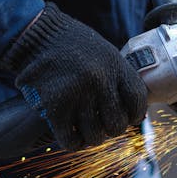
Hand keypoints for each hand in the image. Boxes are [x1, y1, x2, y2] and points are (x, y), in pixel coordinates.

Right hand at [0, 2, 146, 150]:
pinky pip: (71, 140)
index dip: (136, 114)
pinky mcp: (54, 106)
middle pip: (117, 124)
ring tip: (88, 130)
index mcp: (115, 65)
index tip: (131, 117)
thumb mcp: (105, 54)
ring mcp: (76, 94)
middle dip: (113, 129)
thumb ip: (120, 78)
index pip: (137, 100)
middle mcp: (98, 80)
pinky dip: (74, 143)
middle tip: (105, 124)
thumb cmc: (75, 47)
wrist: (38, 34)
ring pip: (95, 136)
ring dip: (93, 138)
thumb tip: (138, 113)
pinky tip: (73, 136)